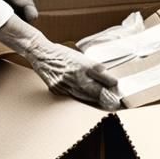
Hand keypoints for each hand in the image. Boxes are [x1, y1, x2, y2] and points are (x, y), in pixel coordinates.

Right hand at [0, 17, 118, 107]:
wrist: (41, 54)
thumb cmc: (61, 53)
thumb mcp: (80, 56)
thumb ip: (92, 66)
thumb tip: (105, 74)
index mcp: (82, 65)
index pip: (101, 77)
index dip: (111, 84)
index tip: (118, 88)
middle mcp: (75, 76)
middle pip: (94, 91)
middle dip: (106, 98)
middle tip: (116, 103)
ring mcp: (65, 85)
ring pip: (84, 97)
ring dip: (96, 101)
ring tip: (106, 104)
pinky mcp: (58, 90)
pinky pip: (72, 97)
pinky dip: (82, 99)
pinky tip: (88, 101)